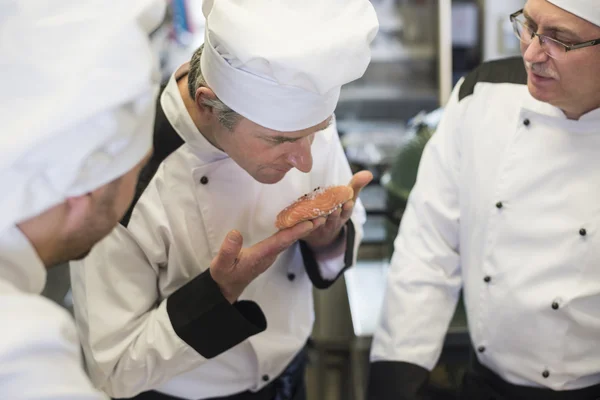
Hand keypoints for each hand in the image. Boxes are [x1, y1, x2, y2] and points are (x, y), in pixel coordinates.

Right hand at [210, 218, 325, 302]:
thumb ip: (228, 250)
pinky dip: (296, 228)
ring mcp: (271, 254)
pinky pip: (287, 238)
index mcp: (261, 255)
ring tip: (319, 212)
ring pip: (291, 238)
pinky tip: (303, 220)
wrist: (227, 287)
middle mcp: (270, 254)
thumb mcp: (221, 264)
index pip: (281, 241)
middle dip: (308, 226)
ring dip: (305, 226)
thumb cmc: (224, 275)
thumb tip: (235, 233)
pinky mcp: (270, 252)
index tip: (310, 223)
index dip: (296, 232)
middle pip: (292, 238)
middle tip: (324, 213)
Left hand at [302, 170, 372, 250]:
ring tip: (319, 216)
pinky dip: (302, 227)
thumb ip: (356, 185)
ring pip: (318, 225)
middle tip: (335, 209)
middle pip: (333, 219)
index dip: (347, 208)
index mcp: (343, 215)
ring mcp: (319, 229)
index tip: (349, 202)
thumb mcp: (348, 199)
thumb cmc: (337, 211)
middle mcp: (332, 223)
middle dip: (334, 214)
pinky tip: (299, 220)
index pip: (347, 212)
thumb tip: (369, 173)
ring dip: (319, 221)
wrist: (321, 235)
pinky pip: (303, 230)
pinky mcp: (305, 233)